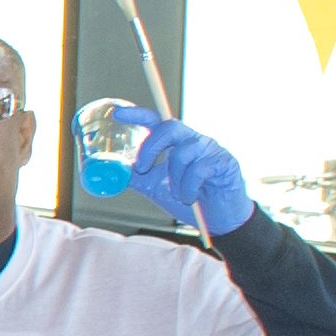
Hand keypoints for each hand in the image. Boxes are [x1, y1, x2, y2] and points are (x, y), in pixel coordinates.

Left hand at [118, 109, 253, 237]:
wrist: (218, 220)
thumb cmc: (187, 200)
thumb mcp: (155, 188)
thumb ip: (135, 178)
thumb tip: (111, 172)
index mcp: (175, 144)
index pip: (156, 122)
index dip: (137, 115)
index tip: (116, 114)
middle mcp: (193, 141)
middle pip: (170, 127)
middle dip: (151, 147)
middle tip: (142, 168)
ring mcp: (210, 150)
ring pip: (184, 152)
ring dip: (174, 178)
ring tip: (178, 195)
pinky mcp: (225, 162)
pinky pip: (200, 168)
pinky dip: (189, 187)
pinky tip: (191, 197)